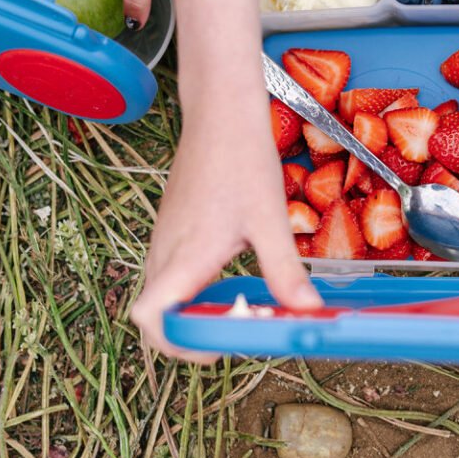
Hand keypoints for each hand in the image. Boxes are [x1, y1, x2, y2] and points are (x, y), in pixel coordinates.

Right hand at [131, 107, 321, 360]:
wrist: (220, 112)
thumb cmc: (242, 158)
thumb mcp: (270, 219)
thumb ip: (285, 272)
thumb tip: (308, 312)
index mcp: (185, 256)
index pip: (150, 319)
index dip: (177, 346)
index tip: (216, 345)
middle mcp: (164, 252)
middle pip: (154, 315)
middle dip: (189, 335)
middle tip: (233, 330)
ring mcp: (163, 239)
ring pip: (161, 294)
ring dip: (190, 312)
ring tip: (236, 305)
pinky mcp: (170, 228)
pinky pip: (168, 273)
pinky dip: (190, 289)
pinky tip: (228, 276)